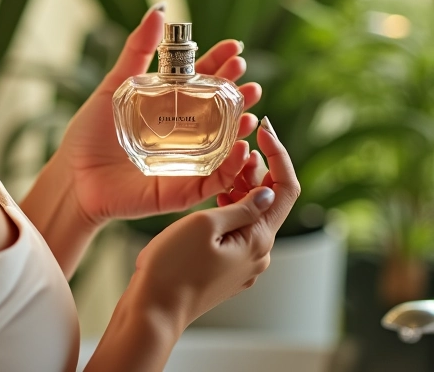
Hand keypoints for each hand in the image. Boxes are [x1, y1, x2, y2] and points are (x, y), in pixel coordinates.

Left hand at [59, 6, 261, 226]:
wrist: (73, 175)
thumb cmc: (91, 133)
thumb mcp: (117, 84)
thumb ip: (138, 50)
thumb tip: (159, 11)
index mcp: (169, 106)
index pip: (203, 82)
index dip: (220, 64)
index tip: (234, 48)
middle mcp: (183, 132)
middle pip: (220, 109)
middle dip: (237, 91)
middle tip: (246, 76)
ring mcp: (186, 160)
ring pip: (226, 143)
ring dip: (242, 125)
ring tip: (249, 106)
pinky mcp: (183, 189)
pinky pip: (216, 180)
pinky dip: (233, 165)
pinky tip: (241, 146)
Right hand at [131, 121, 299, 334]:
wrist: (154, 308)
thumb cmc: (173, 267)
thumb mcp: (205, 224)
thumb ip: (240, 205)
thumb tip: (266, 190)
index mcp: (258, 239)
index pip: (284, 189)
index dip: (279, 155)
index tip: (264, 129)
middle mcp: (257, 253)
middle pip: (269, 199)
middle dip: (257, 166)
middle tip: (235, 140)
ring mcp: (243, 261)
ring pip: (251, 213)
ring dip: (242, 184)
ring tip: (223, 160)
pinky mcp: (226, 266)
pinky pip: (237, 228)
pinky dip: (230, 204)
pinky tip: (213, 192)